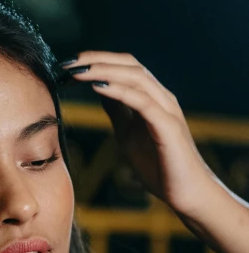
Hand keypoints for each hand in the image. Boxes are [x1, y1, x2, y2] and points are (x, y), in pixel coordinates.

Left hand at [59, 51, 213, 213]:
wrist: (185, 192)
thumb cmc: (158, 165)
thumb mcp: (128, 133)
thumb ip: (118, 111)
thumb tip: (100, 90)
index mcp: (152, 97)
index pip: (124, 67)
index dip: (97, 61)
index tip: (68, 66)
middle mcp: (161, 97)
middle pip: (129, 65)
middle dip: (97, 60)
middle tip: (68, 63)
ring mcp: (167, 109)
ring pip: (136, 77)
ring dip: (104, 71)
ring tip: (78, 72)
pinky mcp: (168, 126)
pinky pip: (142, 102)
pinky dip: (119, 90)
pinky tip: (97, 87)